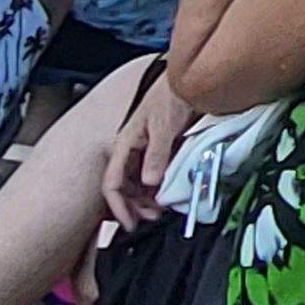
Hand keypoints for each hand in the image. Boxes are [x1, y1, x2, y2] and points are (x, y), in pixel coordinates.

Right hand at [101, 72, 196, 228]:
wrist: (192, 80)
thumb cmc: (173, 95)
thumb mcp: (164, 125)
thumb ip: (156, 153)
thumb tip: (149, 182)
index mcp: (125, 143)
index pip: (112, 182)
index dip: (118, 206)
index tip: (129, 224)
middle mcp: (132, 150)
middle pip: (124, 187)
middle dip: (134, 206)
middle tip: (152, 219)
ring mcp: (146, 151)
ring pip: (138, 184)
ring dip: (146, 200)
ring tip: (160, 211)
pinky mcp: (161, 151)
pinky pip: (153, 176)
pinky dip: (158, 189)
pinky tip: (167, 196)